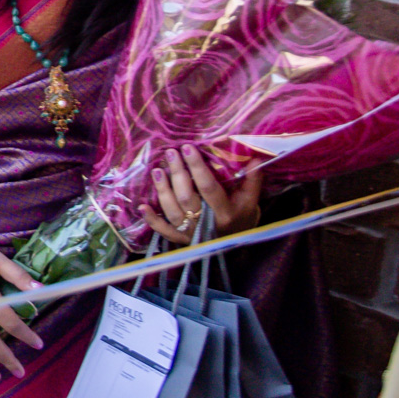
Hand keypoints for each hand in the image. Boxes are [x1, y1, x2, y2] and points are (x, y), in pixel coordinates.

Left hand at [140, 144, 261, 242]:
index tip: (188, 148)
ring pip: (172, 211)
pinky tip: (142, 206)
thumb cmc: (243, 220)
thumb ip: (253, 181)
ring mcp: (191, 233)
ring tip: (157, 170)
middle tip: (171, 153)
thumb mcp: (251, 202)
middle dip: (177, 173)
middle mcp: (206, 224)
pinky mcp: (181, 240)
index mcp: (225, 213)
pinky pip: (163, 231)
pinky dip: (152, 220)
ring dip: (163, 190)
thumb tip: (256, 157)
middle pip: (187, 197)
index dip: (197, 167)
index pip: (208, 187)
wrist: (237, 249)